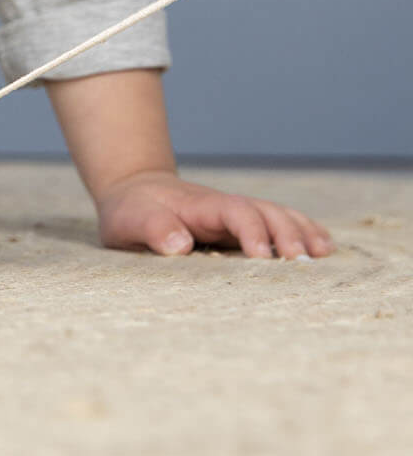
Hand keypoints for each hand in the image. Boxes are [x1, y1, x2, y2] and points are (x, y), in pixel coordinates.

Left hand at [93, 170, 334, 258]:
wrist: (134, 192)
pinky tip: (325, 247)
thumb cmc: (131, 212)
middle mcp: (224, 208)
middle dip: (286, 233)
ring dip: (302, 231)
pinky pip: (278, 224)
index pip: (233, 211)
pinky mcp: (243, 227)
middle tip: (301, 262)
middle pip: (264, 211)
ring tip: (325, 253)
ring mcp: (236, 216)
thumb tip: (180, 244)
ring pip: (278, 215)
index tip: (262, 255)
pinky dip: (303, 231)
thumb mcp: (129, 219)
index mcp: (199, 206)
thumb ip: (152, 229)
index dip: (250, 230)